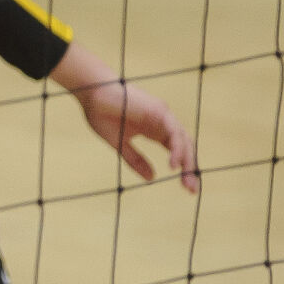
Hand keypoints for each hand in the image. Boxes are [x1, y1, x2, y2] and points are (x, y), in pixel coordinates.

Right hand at [53, 41, 198, 191]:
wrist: (92, 93)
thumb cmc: (101, 114)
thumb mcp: (119, 144)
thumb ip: (135, 160)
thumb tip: (152, 178)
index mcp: (155, 130)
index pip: (177, 151)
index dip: (184, 169)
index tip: (187, 189)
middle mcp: (164, 123)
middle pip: (185, 148)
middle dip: (190, 169)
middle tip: (191, 191)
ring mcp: (163, 116)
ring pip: (184, 141)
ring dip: (187, 162)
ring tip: (186, 182)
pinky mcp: (159, 111)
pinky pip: (174, 133)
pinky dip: (177, 149)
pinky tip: (174, 165)